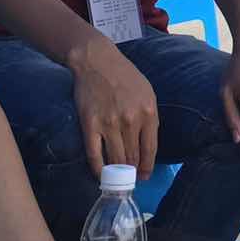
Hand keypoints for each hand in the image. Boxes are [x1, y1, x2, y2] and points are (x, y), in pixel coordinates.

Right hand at [71, 34, 158, 178]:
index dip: (147, 168)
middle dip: (132, 173)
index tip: (144, 177)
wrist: (97, 61)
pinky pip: (94, 155)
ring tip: (116, 179)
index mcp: (148, 112)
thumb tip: (147, 146)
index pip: (150, 150)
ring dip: (117, 174)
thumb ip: (150, 118)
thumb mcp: (147, 93)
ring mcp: (109, 123)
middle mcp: (130, 120)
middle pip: (132, 158)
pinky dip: (98, 169)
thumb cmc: (124, 76)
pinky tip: (100, 175)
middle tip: (129, 179)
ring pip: (115, 160)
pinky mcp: (89, 124)